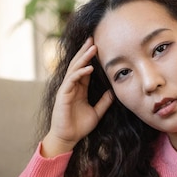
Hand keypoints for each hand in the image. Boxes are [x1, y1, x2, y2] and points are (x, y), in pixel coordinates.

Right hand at [42, 37, 112, 156]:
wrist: (68, 138)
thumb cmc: (80, 126)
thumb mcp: (97, 112)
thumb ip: (104, 102)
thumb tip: (113, 92)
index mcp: (79, 88)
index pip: (85, 68)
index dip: (90, 58)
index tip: (98, 46)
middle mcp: (71, 86)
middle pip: (78, 64)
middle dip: (85, 51)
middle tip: (93, 38)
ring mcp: (66, 89)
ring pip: (75, 69)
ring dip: (84, 58)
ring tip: (92, 47)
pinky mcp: (62, 95)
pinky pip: (71, 80)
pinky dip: (80, 73)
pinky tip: (89, 68)